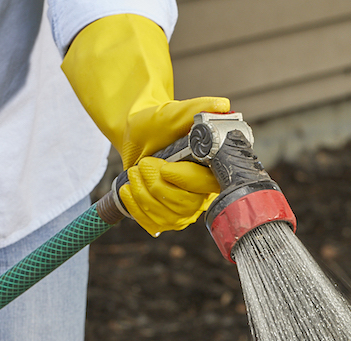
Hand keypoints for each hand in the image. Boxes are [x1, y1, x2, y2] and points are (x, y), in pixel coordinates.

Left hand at [62, 14, 230, 234]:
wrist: (136, 137)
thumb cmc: (157, 126)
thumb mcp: (174, 114)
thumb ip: (198, 108)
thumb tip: (222, 106)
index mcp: (210, 171)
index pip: (205, 185)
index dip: (184, 178)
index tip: (165, 166)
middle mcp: (201, 195)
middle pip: (182, 204)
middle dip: (155, 183)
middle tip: (144, 164)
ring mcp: (184, 211)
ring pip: (165, 214)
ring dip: (142, 191)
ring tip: (136, 171)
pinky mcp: (166, 219)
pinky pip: (151, 223)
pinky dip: (134, 204)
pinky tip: (129, 188)